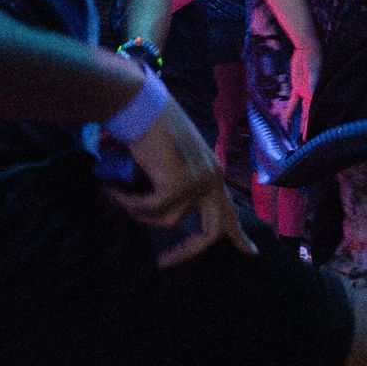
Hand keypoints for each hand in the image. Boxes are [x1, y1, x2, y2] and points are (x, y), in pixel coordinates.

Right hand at [110, 102, 254, 267]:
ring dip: (139, 211)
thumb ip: (172, 185)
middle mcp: (211, 177)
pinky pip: (150, 209)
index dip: (239, 235)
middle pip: (211, 231)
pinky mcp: (179, 184)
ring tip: (120, 191)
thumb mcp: (167, 160)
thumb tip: (157, 214)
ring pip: (167, 220)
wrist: (138, 102)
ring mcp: (198, 181)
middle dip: (186, 251)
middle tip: (163, 263)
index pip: (229, 210)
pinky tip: (115, 186)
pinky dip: (129, 202)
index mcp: (212, 171)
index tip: (251, 253)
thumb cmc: (146, 125)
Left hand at [286, 39, 320, 135]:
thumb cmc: (314, 59)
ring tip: (299, 138)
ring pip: (303, 113)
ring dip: (301, 124)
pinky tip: (286, 123)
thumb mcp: (315, 73)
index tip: (312, 138)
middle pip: (311, 116)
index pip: (316, 113)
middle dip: (309, 129)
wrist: (307, 48)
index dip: (313, 126)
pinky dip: (289, 112)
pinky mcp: (298, 88)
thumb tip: (313, 99)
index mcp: (318, 93)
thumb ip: (314, 85)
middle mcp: (313, 95)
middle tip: (306, 143)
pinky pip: (293, 103)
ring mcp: (305, 92)